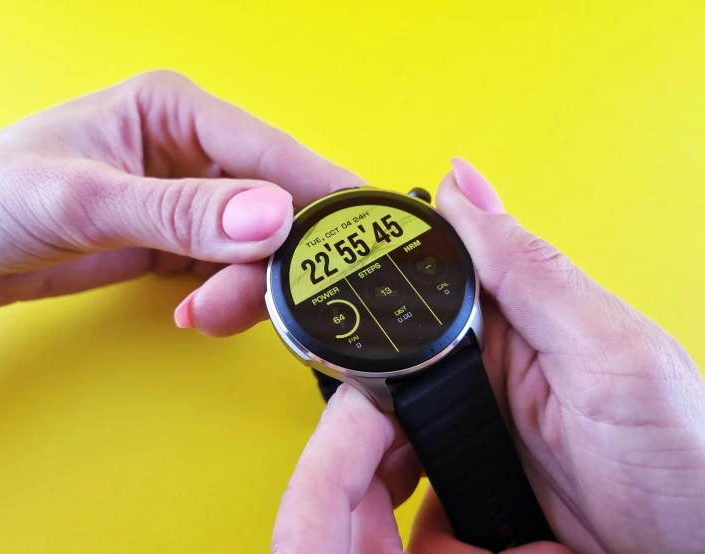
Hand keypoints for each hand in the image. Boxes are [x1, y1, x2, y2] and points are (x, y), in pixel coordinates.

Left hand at [0, 71, 360, 333]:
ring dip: (248, 288)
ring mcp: (195, 198)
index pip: (272, 151)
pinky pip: (236, 271)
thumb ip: (180, 213)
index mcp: (178, 110)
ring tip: (201, 311)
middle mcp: (197, 150)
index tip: (350, 245)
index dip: (317, 198)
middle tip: (237, 301)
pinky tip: (193, 309)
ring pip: (263, 247)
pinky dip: (228, 298)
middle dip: (271, 262)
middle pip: (278, 206)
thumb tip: (269, 219)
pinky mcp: (187, 239)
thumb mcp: (86, 200)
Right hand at [272, 159, 704, 553]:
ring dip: (374, 457)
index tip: (325, 316)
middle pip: (387, 366)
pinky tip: (412, 515)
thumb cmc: (683, 462)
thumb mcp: (610, 354)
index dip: (368, 292)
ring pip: (386, 432)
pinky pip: (408, 488)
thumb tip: (462, 188)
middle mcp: (487, 368)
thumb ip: (532, 272)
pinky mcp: (469, 485)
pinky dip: (395, 501)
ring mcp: (475, 430)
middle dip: (361, 401)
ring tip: (389, 485)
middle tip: (360, 436)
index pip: (419, 283)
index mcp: (516, 319)